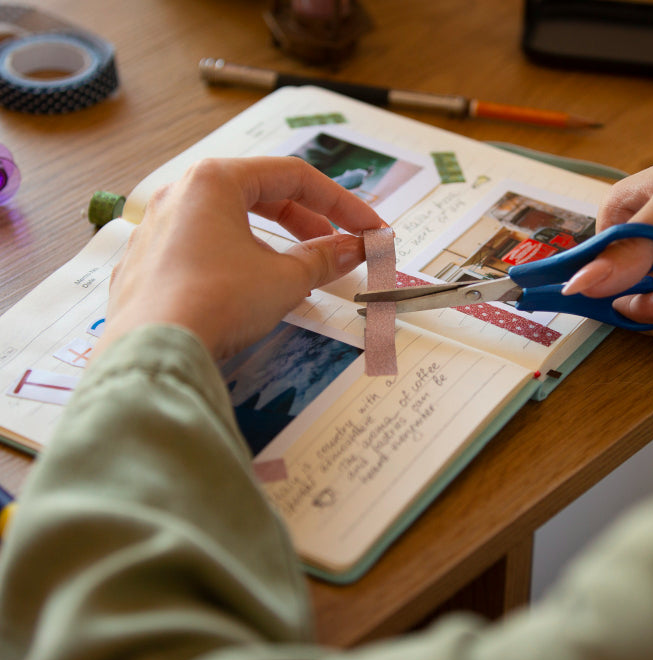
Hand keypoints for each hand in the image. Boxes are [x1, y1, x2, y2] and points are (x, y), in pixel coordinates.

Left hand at [95, 156, 385, 359]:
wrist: (152, 350)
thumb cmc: (218, 300)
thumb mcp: (285, 279)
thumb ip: (324, 258)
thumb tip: (354, 248)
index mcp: (215, 180)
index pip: (294, 177)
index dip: (341, 204)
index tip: (370, 229)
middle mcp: (180, 194)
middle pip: (259, 194)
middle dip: (307, 221)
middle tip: (338, 247)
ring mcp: (156, 229)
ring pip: (228, 222)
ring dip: (272, 242)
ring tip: (297, 273)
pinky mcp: (145, 265)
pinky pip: (201, 249)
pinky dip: (236, 260)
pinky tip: (250, 292)